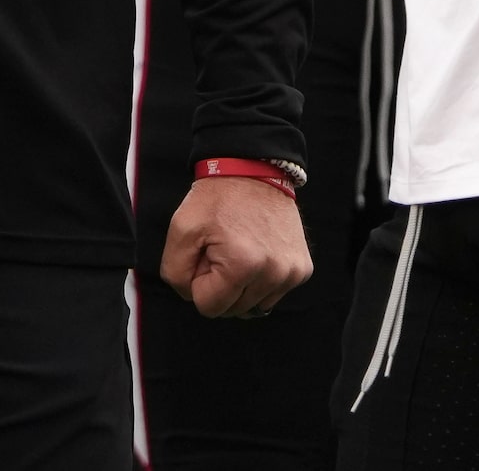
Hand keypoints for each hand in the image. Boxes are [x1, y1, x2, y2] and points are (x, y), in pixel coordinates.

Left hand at [160, 176, 311, 318]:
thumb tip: (194, 298)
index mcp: (242, 265)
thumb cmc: (215, 199)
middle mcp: (274, 273)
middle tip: (221, 249)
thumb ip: (175, 273)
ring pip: (253, 305)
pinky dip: (260, 280)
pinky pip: (272, 293)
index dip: (199, 281)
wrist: (253, 169)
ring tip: (239, 249)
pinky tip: (256, 251)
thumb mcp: (180, 229)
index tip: (205, 253)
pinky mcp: (303, 268)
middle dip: (219, 284)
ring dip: (240, 285)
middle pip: (232, 309)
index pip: (208, 307)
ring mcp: (292, 272)